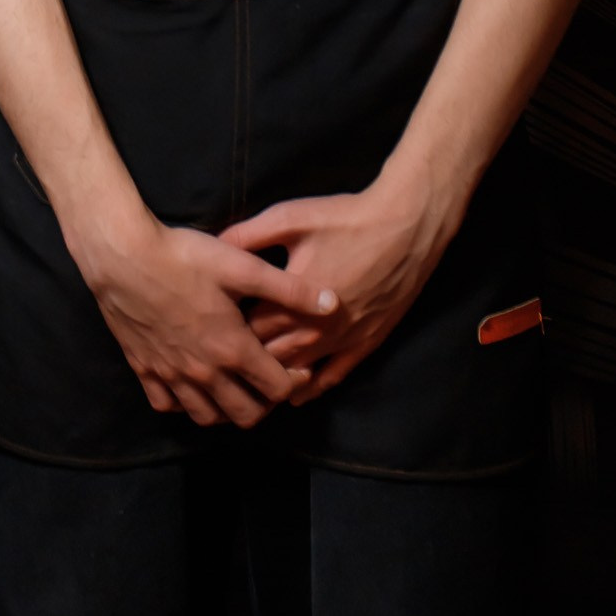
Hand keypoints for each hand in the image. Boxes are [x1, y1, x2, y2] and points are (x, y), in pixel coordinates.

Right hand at [79, 212, 337, 429]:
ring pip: (206, 417)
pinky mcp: (144, 369)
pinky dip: (183, 404)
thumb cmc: (184, 257)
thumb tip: (333, 304)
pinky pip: (167, 405)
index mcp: (232, 348)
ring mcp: (171, 375)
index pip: (277, 389)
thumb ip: (290, 289)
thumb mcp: (242, 266)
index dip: (294, 381)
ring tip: (233, 386)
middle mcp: (204, 372)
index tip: (297, 365)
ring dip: (226, 409)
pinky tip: (190, 384)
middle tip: (267, 379)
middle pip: (245, 415)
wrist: (123, 256)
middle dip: (265, 404)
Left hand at [226, 172, 453, 400]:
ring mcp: (342, 340)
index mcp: (290, 300)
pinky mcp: (366, 344)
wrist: (405, 227)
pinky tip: (297, 396)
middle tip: (225, 362)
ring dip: (275, 378)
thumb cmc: (344, 220)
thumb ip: (247, 236)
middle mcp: (314, 329)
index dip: (226, 333)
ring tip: (251, 382)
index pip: (247, 330)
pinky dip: (313, 388)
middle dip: (245, 360)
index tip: (211, 331)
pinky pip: (334, 376)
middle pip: (269, 356)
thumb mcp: (288, 219)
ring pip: (299, 371)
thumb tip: (210, 246)